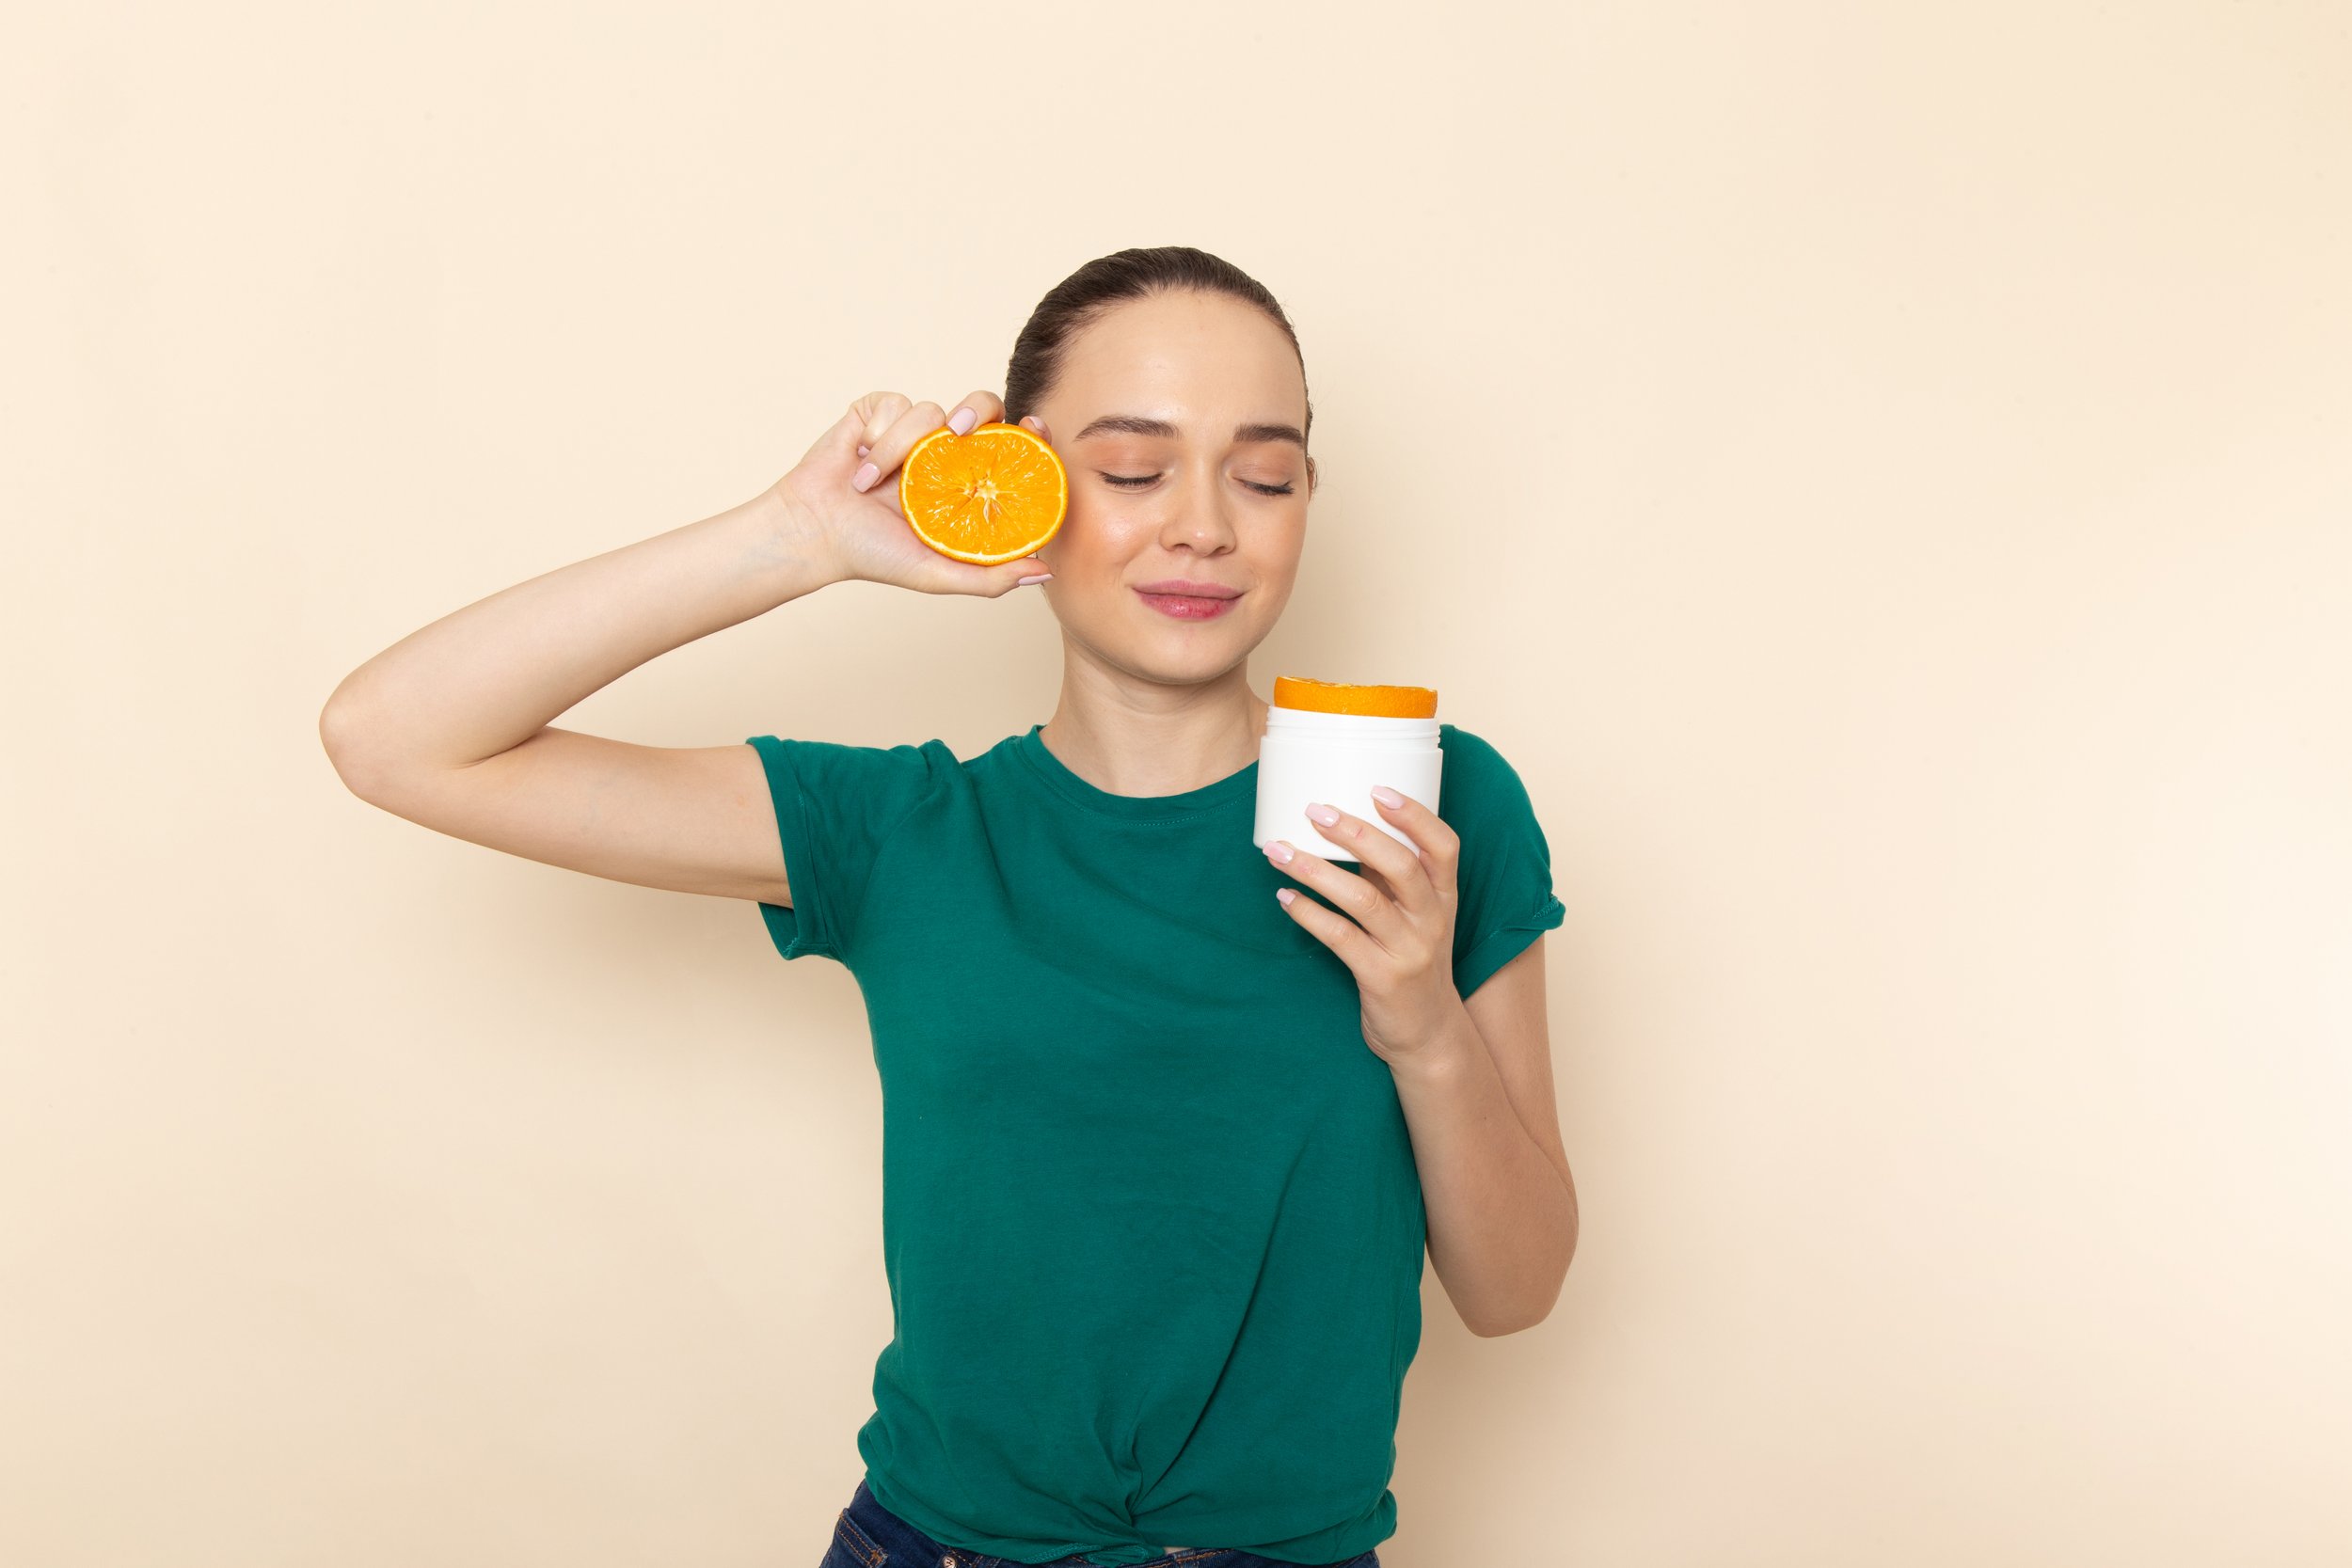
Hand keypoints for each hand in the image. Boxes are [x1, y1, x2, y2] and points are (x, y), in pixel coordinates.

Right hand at [768, 390, 1055, 597]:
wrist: (814, 532)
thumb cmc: (873, 556)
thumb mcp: (937, 574)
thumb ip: (990, 577)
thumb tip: (1047, 571)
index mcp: (967, 483)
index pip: (1012, 448)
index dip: (1030, 433)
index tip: (1034, 427)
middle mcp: (945, 453)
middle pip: (982, 406)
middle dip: (976, 410)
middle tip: (959, 432)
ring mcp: (912, 431)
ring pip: (930, 411)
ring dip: (899, 449)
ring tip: (870, 487)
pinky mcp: (878, 412)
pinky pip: (893, 404)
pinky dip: (876, 436)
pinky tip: (859, 464)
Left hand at [1264, 788, 1469, 1066]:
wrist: (1428, 1034)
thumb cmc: (1413, 961)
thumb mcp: (1415, 917)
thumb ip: (1388, 878)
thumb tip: (1339, 829)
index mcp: (1444, 897)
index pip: (1444, 845)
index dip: (1414, 815)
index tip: (1377, 788)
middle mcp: (1432, 920)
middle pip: (1400, 866)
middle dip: (1355, 833)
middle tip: (1315, 811)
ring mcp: (1409, 951)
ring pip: (1363, 900)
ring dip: (1316, 871)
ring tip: (1280, 852)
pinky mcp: (1382, 979)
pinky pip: (1340, 938)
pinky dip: (1308, 914)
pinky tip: (1285, 898)